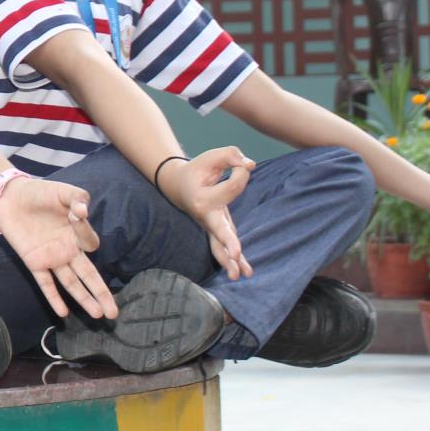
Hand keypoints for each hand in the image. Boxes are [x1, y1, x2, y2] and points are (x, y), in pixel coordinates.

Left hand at [0, 178, 117, 320]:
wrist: (10, 197)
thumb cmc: (39, 193)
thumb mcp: (61, 191)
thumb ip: (77, 197)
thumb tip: (83, 211)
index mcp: (76, 233)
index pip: (90, 243)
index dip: (85, 231)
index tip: (77, 214)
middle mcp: (67, 250)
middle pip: (89, 275)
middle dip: (101, 292)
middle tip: (113, 313)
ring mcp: (51, 258)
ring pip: (71, 283)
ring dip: (84, 298)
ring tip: (97, 314)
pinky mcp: (34, 262)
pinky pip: (46, 283)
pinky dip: (53, 297)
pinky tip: (62, 312)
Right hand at [155, 147, 254, 280]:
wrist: (180, 186)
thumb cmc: (198, 171)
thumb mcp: (211, 156)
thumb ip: (230, 154)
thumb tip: (249, 166)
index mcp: (202, 198)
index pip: (233, 187)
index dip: (240, 171)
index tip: (238, 165)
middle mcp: (205, 216)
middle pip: (219, 229)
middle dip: (228, 241)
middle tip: (235, 253)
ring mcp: (210, 227)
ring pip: (219, 247)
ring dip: (229, 261)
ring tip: (238, 275)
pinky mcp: (217, 232)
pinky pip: (224, 249)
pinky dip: (234, 262)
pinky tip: (246, 274)